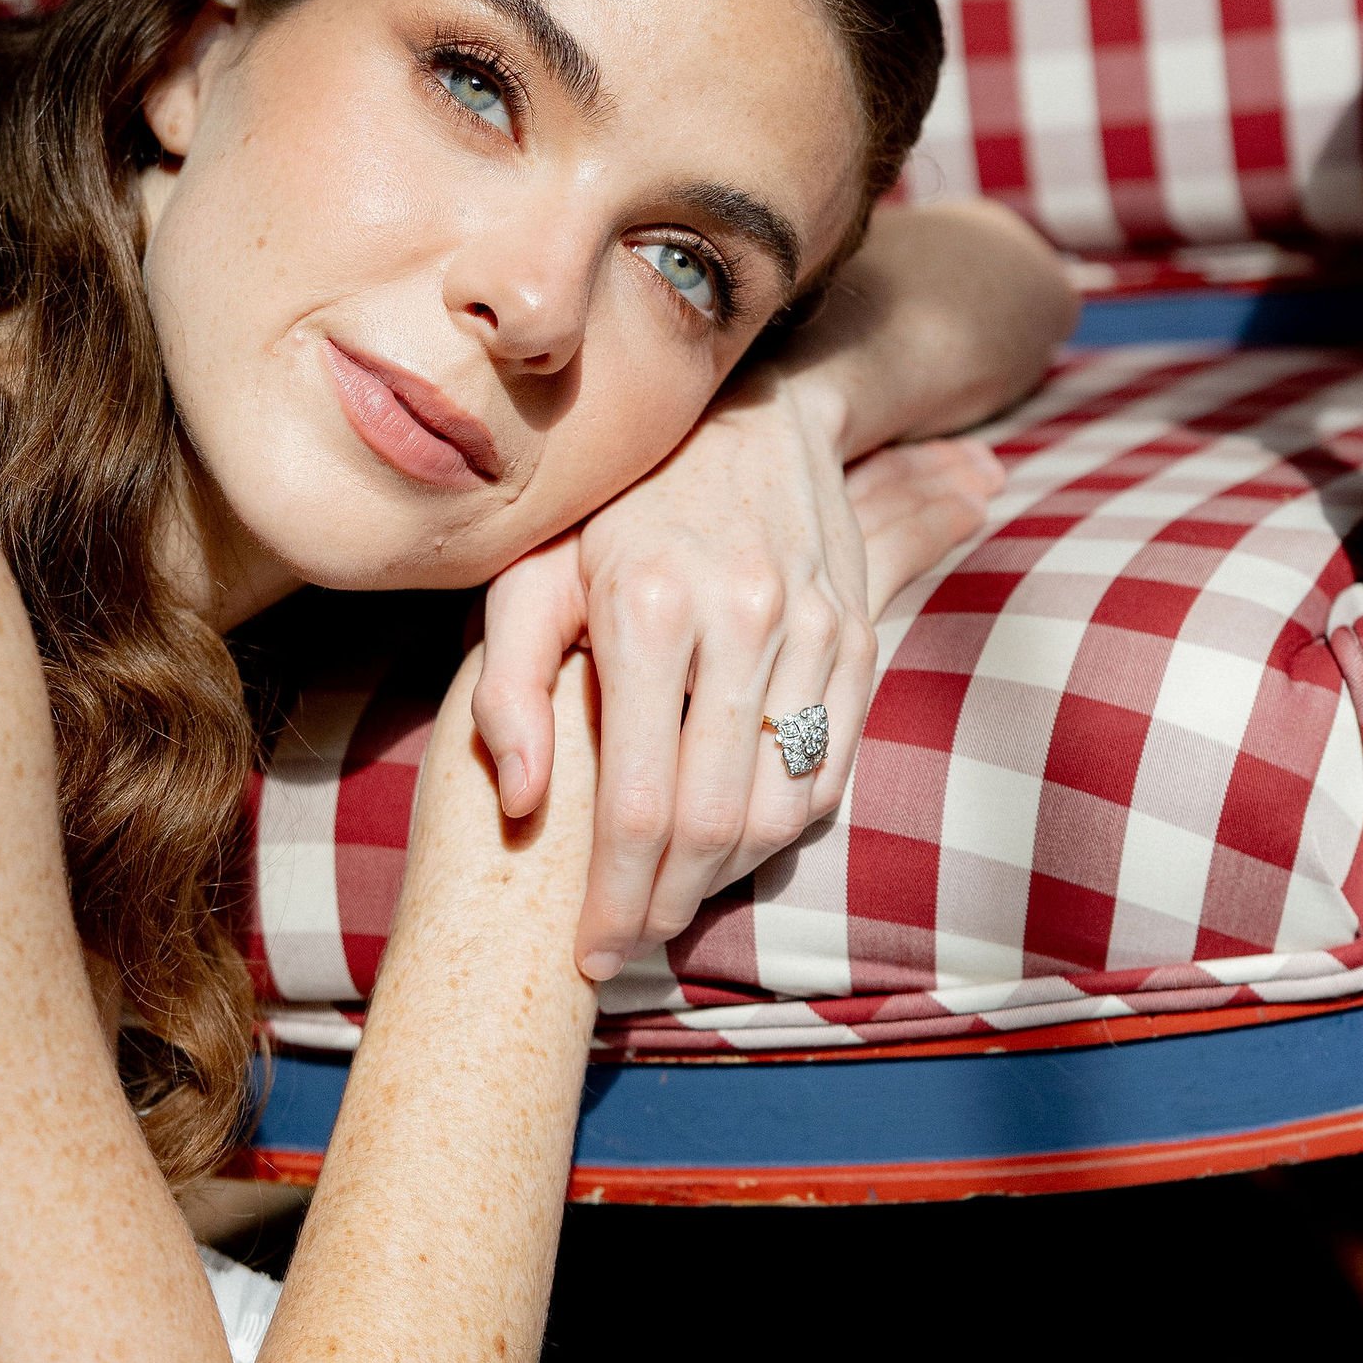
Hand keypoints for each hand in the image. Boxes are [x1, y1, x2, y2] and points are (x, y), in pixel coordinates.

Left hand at [473, 382, 1000, 977]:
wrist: (745, 410)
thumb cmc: (613, 502)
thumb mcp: (527, 572)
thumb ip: (506, 686)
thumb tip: (523, 803)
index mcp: (648, 608)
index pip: (643, 802)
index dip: (617, 896)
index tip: (588, 952)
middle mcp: (742, 619)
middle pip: (717, 822)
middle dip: (668, 905)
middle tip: (625, 943)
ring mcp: (813, 628)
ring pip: (782, 807)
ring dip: (726, 877)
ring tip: (670, 899)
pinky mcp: (856, 636)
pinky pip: (829, 768)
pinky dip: (782, 828)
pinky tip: (731, 846)